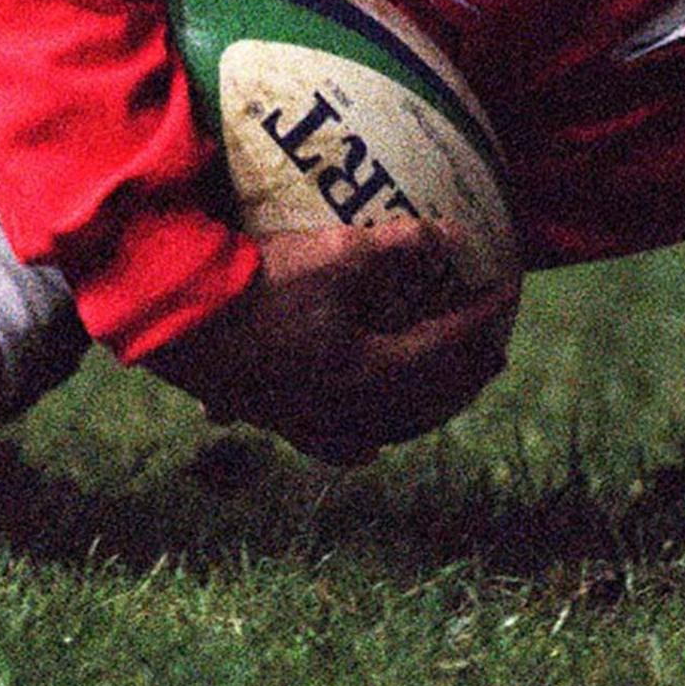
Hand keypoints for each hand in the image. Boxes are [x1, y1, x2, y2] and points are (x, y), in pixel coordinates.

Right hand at [144, 216, 518, 466]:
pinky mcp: (272, 421)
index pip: (443, 345)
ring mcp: (307, 422)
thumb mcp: (335, 254)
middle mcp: (344, 410)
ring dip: (418, 412)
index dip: (479, 318)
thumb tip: (451, 237)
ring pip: (381, 429)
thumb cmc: (258, 284)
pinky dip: (356, 443)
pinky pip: (327, 444)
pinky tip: (363, 448)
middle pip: (421, 399)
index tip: (508, 294)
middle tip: (493, 357)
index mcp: (368, 373)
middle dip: (462, 377)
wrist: (176, 317)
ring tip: (438, 404)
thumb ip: (399, 247)